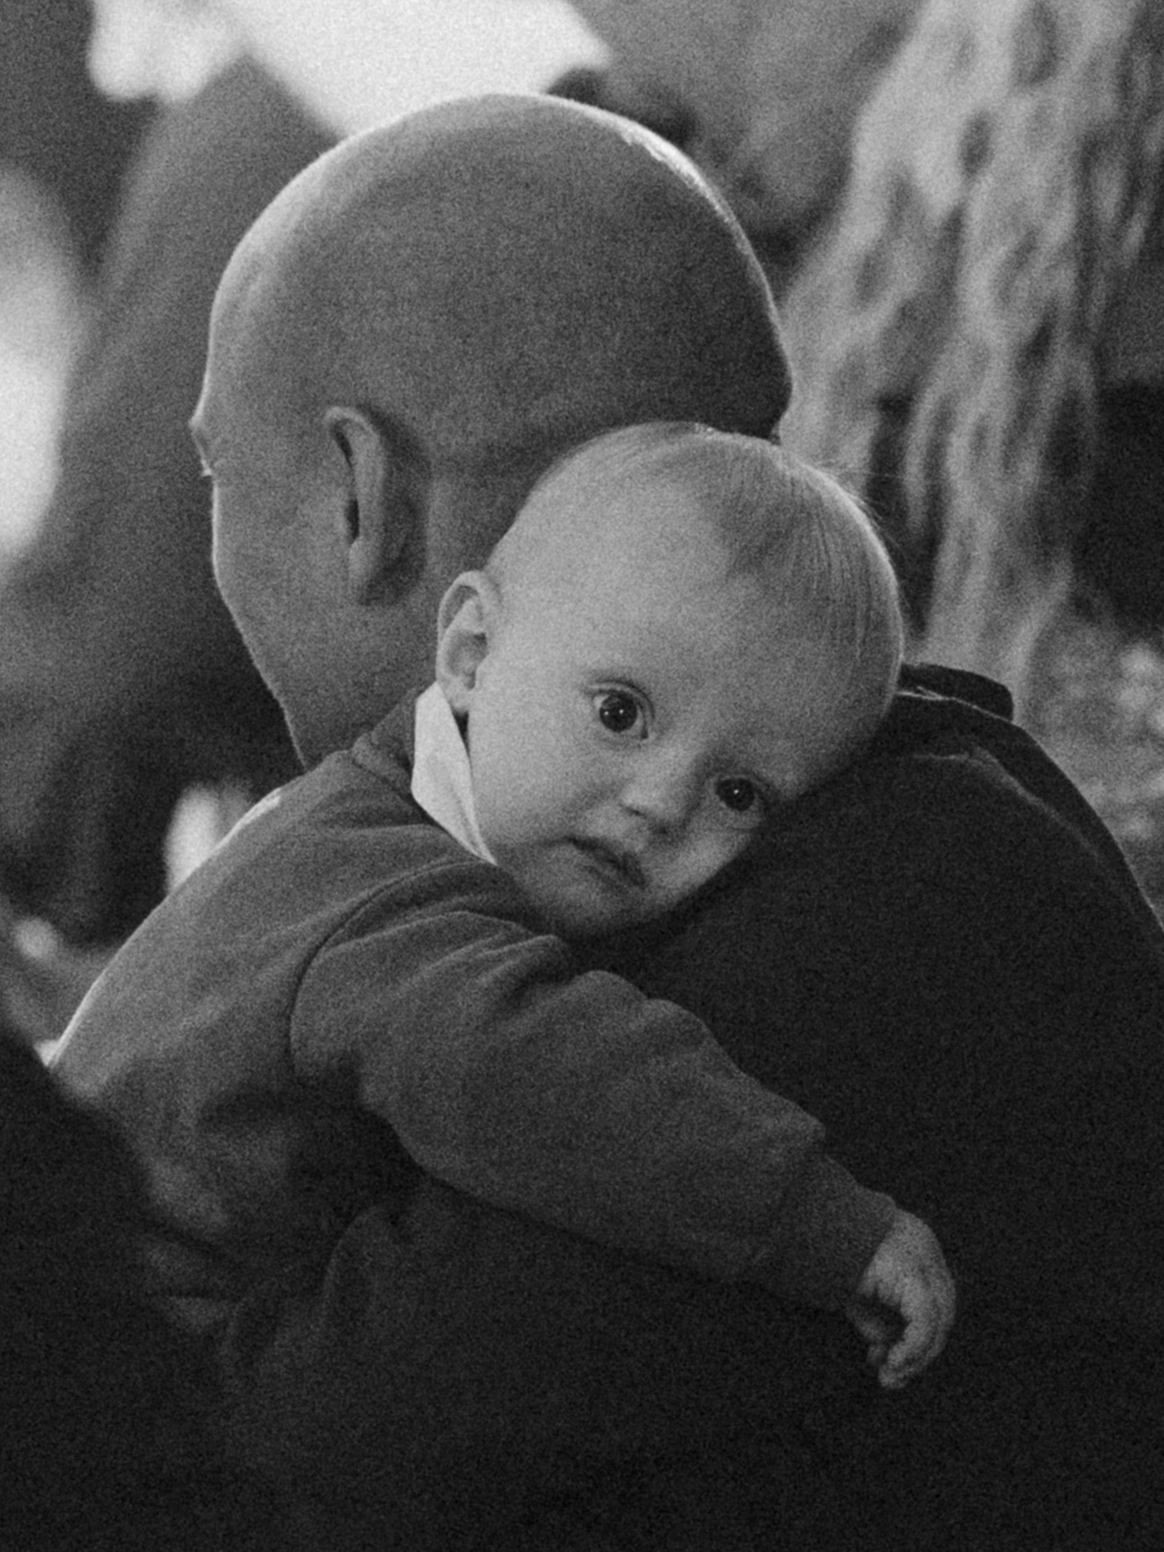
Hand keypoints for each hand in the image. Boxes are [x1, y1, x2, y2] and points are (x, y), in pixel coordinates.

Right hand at [845, 1210, 954, 1389]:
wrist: (809, 1228)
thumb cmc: (830, 1258)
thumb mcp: (862, 1296)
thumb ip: (881, 1319)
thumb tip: (890, 1352)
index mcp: (918, 1249)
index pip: (934, 1302)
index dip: (917, 1339)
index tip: (887, 1361)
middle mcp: (927, 1249)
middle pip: (941, 1314)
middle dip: (918, 1354)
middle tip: (890, 1378)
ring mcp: (923, 1257)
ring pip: (938, 1320)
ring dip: (915, 1357)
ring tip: (889, 1377)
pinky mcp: (912, 1271)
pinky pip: (924, 1320)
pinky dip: (912, 1348)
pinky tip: (891, 1363)